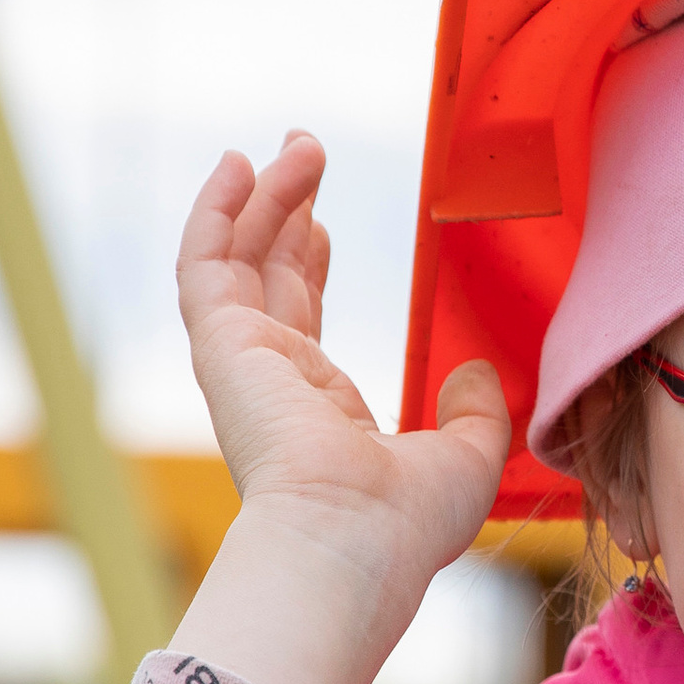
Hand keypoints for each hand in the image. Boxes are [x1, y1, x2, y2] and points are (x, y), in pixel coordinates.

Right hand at [168, 136, 511, 683]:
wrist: (351, 540)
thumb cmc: (406, 523)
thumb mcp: (467, 458)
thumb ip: (475, 411)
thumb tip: (476, 369)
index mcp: (316, 412)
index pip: (301, 318)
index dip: (308, 261)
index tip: (321, 220)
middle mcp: (271, 384)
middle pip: (267, 275)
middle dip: (283, 211)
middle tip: (304, 152)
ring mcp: (240, 363)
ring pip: (237, 258)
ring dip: (262, 197)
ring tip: (297, 143)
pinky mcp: (222, 345)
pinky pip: (206, 261)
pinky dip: (217, 210)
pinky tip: (241, 163)